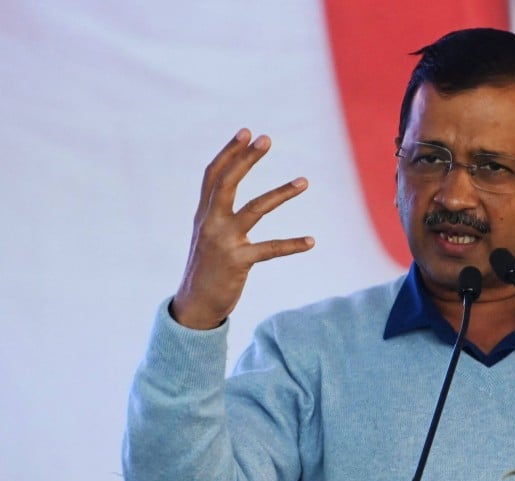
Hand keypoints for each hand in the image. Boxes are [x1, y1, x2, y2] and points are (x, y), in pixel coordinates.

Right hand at [171, 129, 313, 329]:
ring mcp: (224, 242)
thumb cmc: (206, 269)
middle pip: (228, 182)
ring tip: (305, 180)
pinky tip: (311, 241)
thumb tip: (225, 191)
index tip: (246, 132)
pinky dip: (292, 245)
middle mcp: (210, 223)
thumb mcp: (206, 236)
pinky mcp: (238, 262)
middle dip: (247, 158)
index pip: (213, 175)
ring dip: (281, 192)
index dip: (229, 152)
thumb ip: (215, 213)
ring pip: (255, 209)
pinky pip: (270, 249)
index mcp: (203, 214)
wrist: (195, 305)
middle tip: (266, 138)